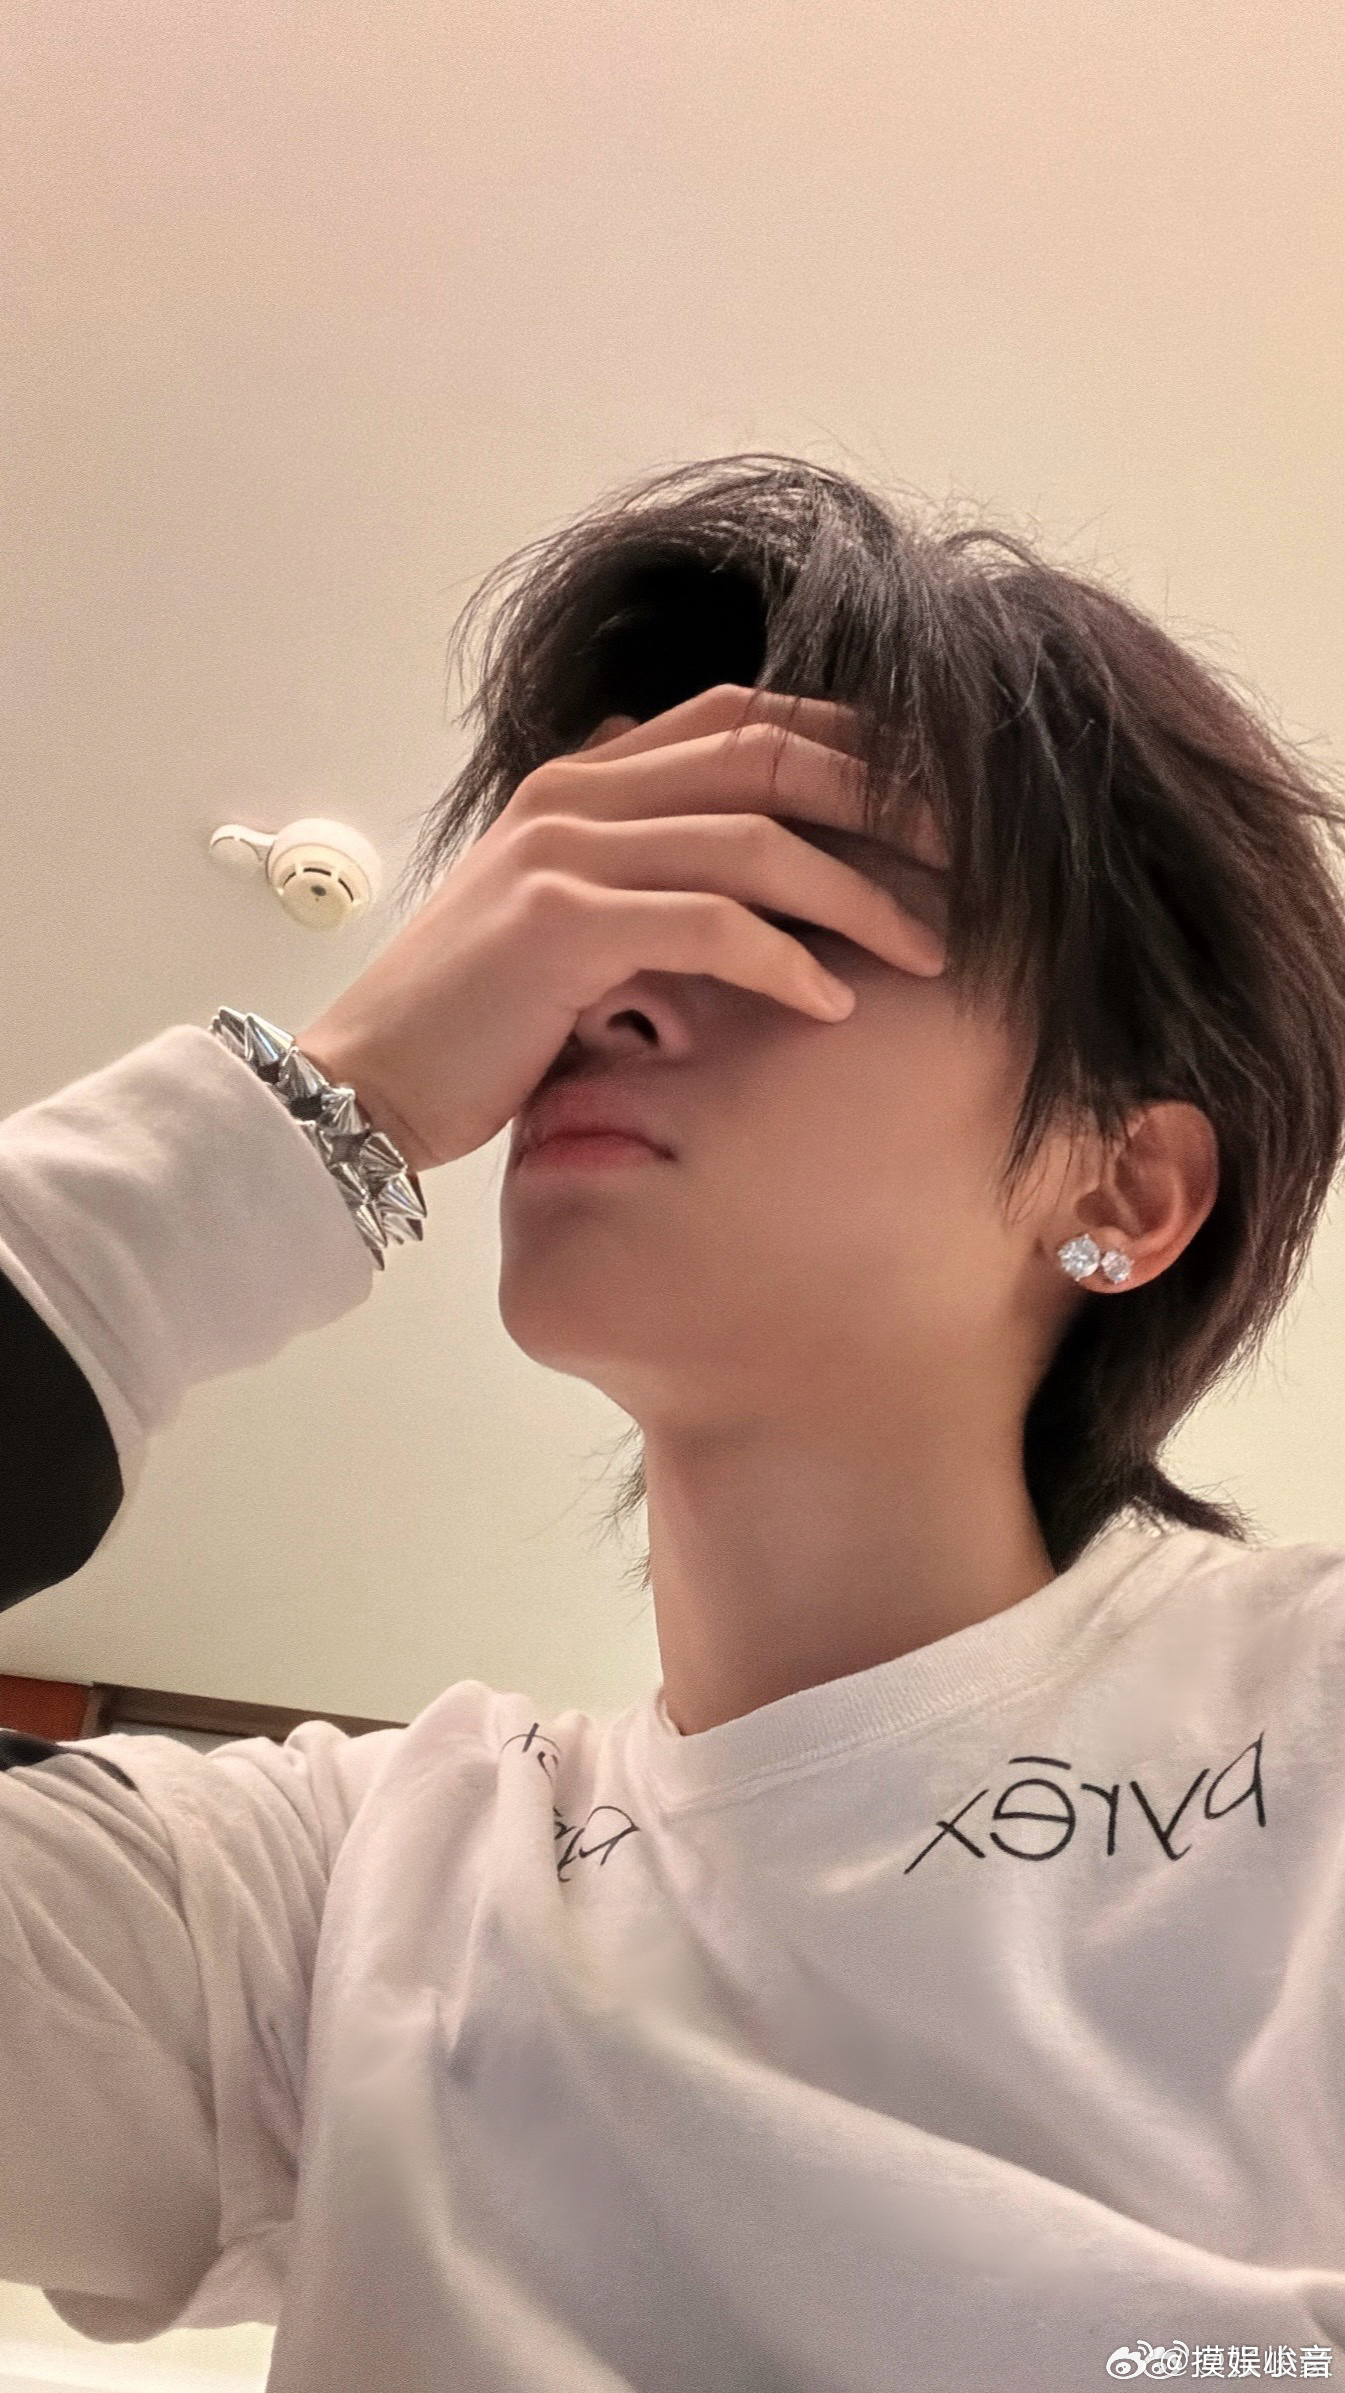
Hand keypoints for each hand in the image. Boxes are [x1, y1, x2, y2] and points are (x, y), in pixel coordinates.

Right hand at [296, 684, 948, 1173]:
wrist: (365, 1081)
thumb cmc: (479, 1020)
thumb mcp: (566, 918)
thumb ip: (639, 867)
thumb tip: (736, 852)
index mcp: (586, 776)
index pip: (746, 716)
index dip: (855, 744)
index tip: (941, 801)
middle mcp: (577, 792)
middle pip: (771, 755)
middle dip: (889, 803)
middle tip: (975, 862)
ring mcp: (564, 850)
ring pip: (754, 838)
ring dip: (860, 896)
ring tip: (928, 954)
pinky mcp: (559, 926)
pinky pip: (709, 925)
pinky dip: (785, 964)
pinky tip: (833, 1006)